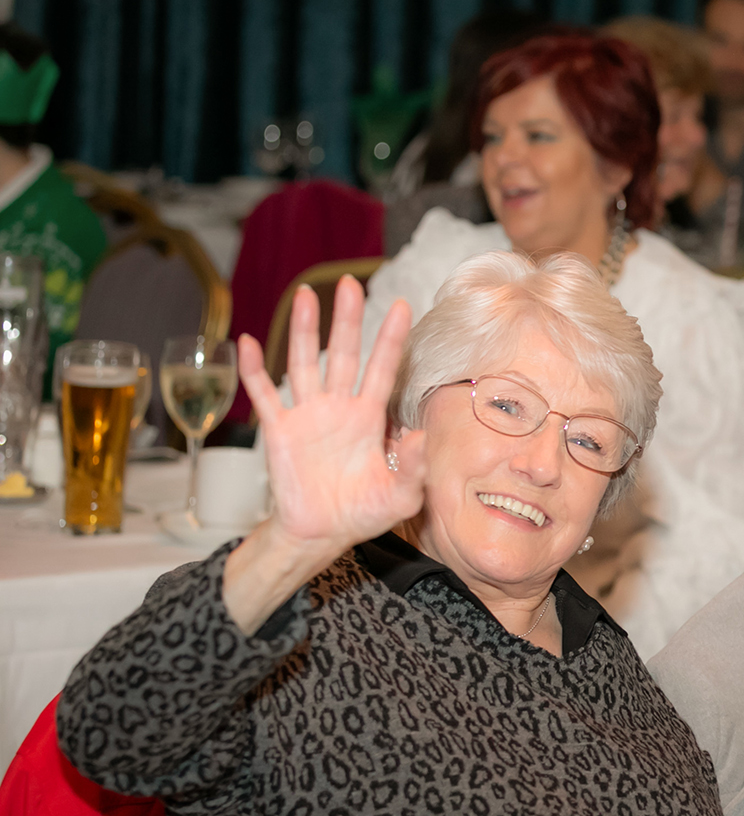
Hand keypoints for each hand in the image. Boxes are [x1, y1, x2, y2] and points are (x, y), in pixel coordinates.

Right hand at [235, 277, 421, 563]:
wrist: (321, 533)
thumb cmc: (364, 513)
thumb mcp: (400, 496)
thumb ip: (413, 468)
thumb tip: (423, 438)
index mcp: (370, 418)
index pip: (383, 369)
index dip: (391, 339)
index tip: (401, 305)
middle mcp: (339, 408)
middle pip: (344, 353)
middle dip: (347, 319)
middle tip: (350, 282)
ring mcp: (307, 415)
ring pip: (305, 363)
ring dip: (305, 330)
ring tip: (305, 295)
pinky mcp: (279, 429)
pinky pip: (264, 393)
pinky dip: (253, 370)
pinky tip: (247, 342)